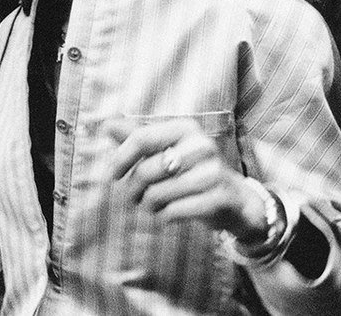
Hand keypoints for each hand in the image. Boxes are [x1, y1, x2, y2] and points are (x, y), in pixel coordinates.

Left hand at [104, 117, 267, 240]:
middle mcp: (201, 145)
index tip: (112, 175)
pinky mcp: (219, 198)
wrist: (234, 198)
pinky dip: (164, 216)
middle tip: (133, 197)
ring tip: (151, 205)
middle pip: (146, 169)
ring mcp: (213, 172)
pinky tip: (166, 214)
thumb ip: (137, 137)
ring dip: (147, 204)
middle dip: (132, 188)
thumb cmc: (190, 171)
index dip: (120, 159)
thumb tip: (107, 124)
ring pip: (158, 193)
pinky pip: (175, 211)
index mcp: (185, 128)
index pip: (141, 138)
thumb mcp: (166, 149)